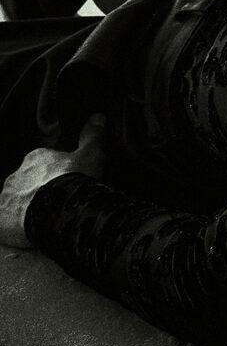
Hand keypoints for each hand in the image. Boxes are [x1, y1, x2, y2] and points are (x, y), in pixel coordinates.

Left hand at [0, 114, 106, 248]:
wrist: (57, 211)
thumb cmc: (73, 180)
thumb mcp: (90, 155)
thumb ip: (92, 136)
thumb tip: (98, 116)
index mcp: (35, 158)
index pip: (43, 163)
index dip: (56, 173)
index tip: (67, 182)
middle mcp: (16, 175)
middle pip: (28, 181)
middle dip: (40, 190)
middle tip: (58, 202)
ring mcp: (6, 197)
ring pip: (17, 200)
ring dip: (28, 207)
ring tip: (47, 219)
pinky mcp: (0, 217)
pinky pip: (7, 220)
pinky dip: (17, 223)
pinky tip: (31, 229)